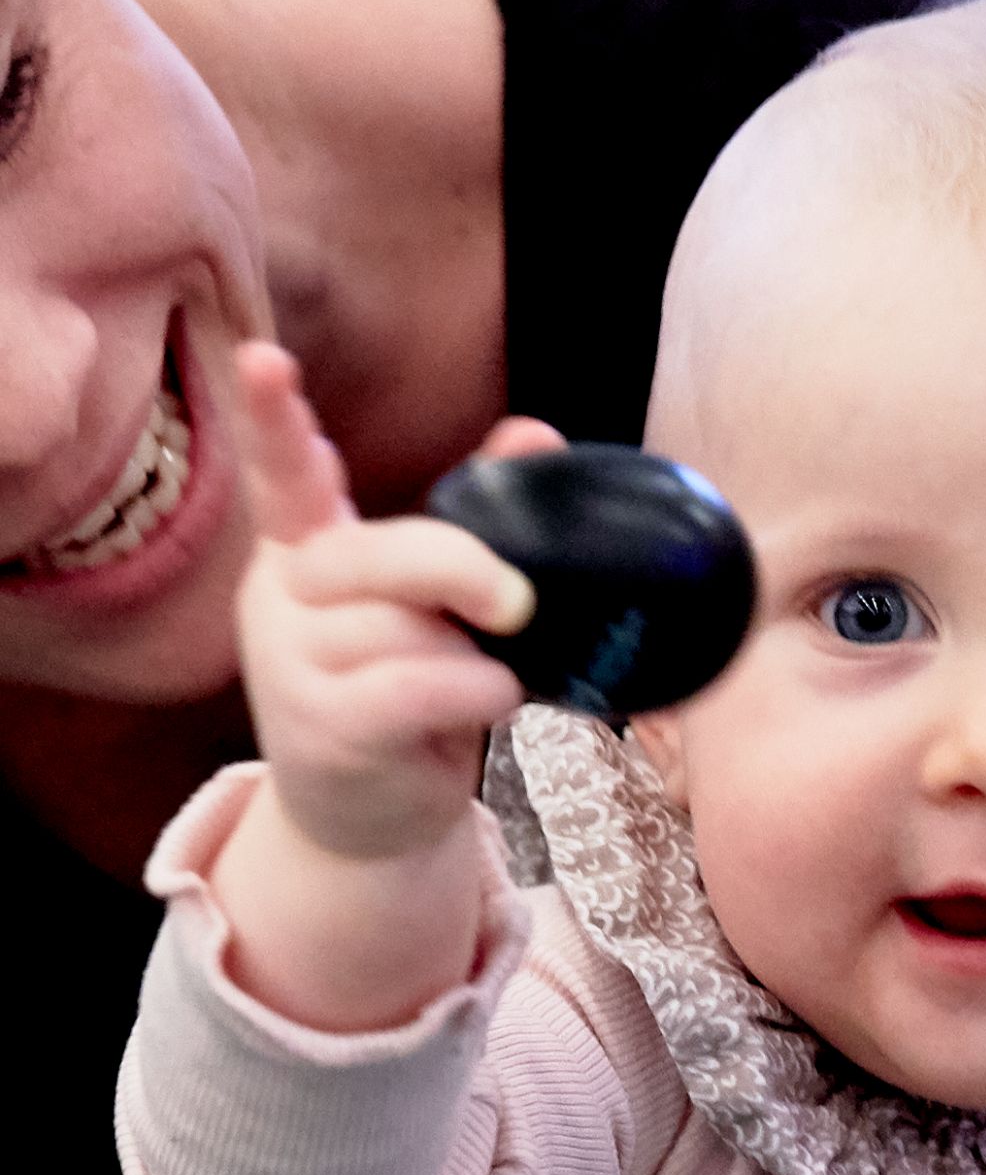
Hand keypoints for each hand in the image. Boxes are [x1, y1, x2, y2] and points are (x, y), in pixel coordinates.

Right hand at [232, 341, 558, 860]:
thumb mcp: (439, 604)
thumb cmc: (409, 689)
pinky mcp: (320, 728)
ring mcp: (289, 664)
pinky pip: (422, 686)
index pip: (284, 473)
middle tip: (514, 603)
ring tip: (470, 680)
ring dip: (474, 655)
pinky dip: (477, 691)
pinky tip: (479, 704)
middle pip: (381, 555)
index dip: (273, 419)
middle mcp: (282, 596)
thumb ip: (476, 522)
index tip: (261, 359)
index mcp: (307, 549)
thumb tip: (535, 435)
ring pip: (411, 630)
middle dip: (464, 571)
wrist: (366, 816)